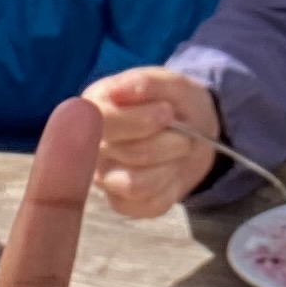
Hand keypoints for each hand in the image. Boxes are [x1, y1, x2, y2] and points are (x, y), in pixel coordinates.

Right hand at [81, 66, 219, 218]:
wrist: (195, 132)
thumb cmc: (175, 102)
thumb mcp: (171, 83)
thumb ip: (146, 83)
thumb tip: (119, 90)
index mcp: (94, 108)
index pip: (102, 120)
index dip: (139, 120)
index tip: (168, 112)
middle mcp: (89, 146)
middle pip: (128, 152)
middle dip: (168, 141)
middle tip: (184, 133)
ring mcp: (103, 177)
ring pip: (136, 184)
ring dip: (171, 164)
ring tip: (179, 150)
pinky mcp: (122, 202)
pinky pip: (148, 204)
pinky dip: (171, 187)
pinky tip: (172, 171)